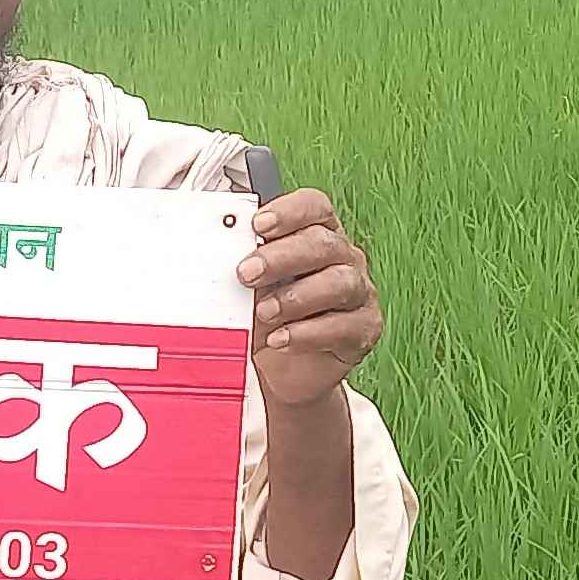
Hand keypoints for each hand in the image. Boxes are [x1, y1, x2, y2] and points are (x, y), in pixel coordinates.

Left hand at [236, 187, 381, 409]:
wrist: (282, 371)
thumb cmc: (266, 317)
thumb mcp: (248, 288)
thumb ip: (242, 265)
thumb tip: (215, 249)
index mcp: (317, 235)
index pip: (314, 208)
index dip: (289, 211)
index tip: (258, 225)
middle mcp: (344, 258)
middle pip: (323, 244)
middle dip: (282, 256)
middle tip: (246, 273)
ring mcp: (359, 293)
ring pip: (339, 282)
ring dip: (296, 297)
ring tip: (263, 312)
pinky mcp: (364, 329)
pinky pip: (344, 326)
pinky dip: (307, 333)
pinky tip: (279, 340)